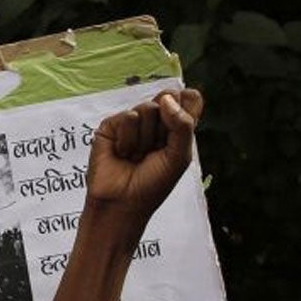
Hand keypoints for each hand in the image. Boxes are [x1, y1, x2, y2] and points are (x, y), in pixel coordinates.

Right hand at [83, 88, 202, 236]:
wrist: (122, 203)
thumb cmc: (152, 184)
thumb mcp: (179, 156)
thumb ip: (182, 125)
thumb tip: (165, 99)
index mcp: (176, 126)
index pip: (189, 97)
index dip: (186, 105)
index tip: (180, 128)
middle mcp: (155, 120)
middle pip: (168, 97)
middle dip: (165, 126)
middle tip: (155, 149)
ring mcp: (132, 122)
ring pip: (147, 108)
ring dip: (145, 138)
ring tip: (136, 156)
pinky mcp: (111, 126)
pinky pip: (127, 117)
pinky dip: (127, 140)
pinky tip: (122, 154)